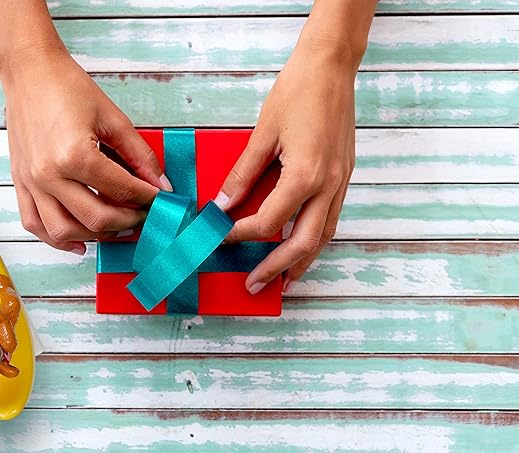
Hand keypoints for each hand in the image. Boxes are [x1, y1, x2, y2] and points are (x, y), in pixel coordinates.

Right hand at [0, 46, 171, 253]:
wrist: (29, 72)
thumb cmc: (67, 87)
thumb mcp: (112, 118)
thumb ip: (140, 154)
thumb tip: (160, 183)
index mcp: (75, 156)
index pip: (122, 190)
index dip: (147, 199)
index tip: (160, 200)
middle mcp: (49, 175)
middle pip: (96, 219)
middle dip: (128, 222)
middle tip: (143, 215)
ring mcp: (31, 182)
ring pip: (64, 231)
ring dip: (95, 236)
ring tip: (116, 227)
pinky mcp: (20, 182)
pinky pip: (34, 224)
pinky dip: (56, 239)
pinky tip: (79, 242)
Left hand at [217, 41, 357, 293]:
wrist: (332, 67)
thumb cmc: (297, 92)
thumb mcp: (263, 134)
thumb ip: (243, 174)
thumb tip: (224, 203)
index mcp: (305, 175)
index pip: (269, 222)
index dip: (241, 234)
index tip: (220, 237)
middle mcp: (328, 185)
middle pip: (304, 243)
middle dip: (277, 267)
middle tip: (255, 285)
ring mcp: (341, 182)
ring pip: (324, 235)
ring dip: (303, 260)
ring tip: (283, 279)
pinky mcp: (344, 175)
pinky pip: (331, 217)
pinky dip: (315, 238)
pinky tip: (302, 244)